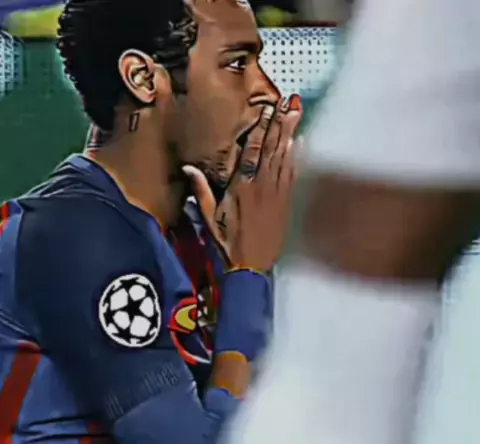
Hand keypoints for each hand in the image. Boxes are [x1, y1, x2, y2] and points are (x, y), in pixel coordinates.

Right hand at [183, 95, 302, 271]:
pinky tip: (300, 143)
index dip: (260, 127)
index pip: (252, 150)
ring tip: (296, 112)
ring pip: (284, 157)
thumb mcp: (209, 217)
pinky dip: (296, 157)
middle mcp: (262, 184)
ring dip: (291, 134)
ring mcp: (276, 192)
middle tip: (290, 101)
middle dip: (280, 123)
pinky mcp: (286, 201)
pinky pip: (292, 174)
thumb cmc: (228, 241)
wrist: (253, 264)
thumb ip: (202, 190)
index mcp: (241, 185)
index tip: (267, 108)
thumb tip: (188, 167)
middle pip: (272, 148)